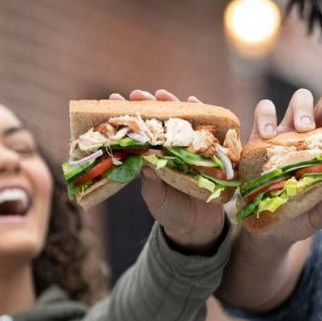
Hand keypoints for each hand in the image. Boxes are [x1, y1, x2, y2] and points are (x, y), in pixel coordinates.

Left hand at [108, 89, 224, 252]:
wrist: (197, 226)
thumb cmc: (170, 211)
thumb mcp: (156, 198)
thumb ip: (150, 182)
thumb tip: (143, 161)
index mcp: (150, 155)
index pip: (136, 131)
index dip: (125, 115)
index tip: (113, 100)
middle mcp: (168, 147)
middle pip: (157, 119)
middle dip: (147, 104)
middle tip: (137, 95)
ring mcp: (188, 147)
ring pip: (179, 118)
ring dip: (171, 103)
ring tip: (161, 94)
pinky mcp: (208, 150)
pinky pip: (205, 128)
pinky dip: (201, 112)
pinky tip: (193, 101)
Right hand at [245, 88, 321, 244]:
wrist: (267, 229)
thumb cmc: (301, 215)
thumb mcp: (321, 216)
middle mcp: (317, 132)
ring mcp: (289, 130)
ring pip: (301, 98)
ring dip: (303, 108)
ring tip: (301, 129)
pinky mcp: (262, 134)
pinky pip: (264, 109)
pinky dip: (266, 115)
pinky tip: (268, 135)